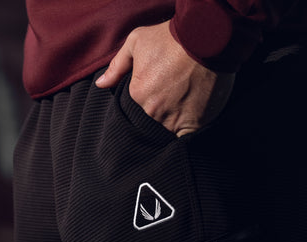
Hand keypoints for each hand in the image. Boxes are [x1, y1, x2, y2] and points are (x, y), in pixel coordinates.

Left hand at [95, 21, 234, 136]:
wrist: (206, 40)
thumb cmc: (170, 39)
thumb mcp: (136, 42)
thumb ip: (117, 66)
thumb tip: (101, 85)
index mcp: (137, 94)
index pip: (138, 105)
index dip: (149, 97)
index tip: (160, 88)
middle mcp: (152, 111)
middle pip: (153, 118)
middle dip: (161, 110)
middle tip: (175, 94)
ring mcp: (172, 120)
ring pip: (168, 128)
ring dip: (174, 121)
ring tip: (185, 103)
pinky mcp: (192, 125)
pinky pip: (185, 138)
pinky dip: (186, 132)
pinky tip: (192, 118)